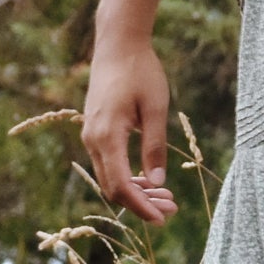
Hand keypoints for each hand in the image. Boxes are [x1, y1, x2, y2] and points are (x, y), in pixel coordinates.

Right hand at [81, 35, 179, 226]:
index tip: (163, 218)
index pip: (121, 186)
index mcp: (107, 136)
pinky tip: (150, 179)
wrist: (117, 45)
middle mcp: (93, 140)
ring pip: (110, 176)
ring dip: (136, 191)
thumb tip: (158, 183)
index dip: (141, 207)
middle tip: (171, 209)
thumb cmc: (140, 72)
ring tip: (166, 196)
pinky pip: (108, 163)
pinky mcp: (95, 130)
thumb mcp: (156, 108)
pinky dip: (128, 176)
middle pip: (113, 187)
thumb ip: (155, 146)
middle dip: (141, 203)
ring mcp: (91, 135)